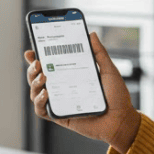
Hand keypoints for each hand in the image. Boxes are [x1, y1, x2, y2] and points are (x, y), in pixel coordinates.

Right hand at [24, 32, 140, 153]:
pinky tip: (46, 93)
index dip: (37, 57)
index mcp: (71, 75)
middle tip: (38, 62)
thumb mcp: (108, 71)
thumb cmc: (116, 96)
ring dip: (34, 83)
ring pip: (36, 92)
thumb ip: (99, 53)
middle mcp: (62, 88)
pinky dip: (39, 102)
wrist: (121, 119)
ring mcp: (60, 102)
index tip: (32, 50)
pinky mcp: (60, 116)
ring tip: (43, 76)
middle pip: (37, 77)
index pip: (50, 64)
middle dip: (32, 69)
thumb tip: (91, 34)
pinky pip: (41, 110)